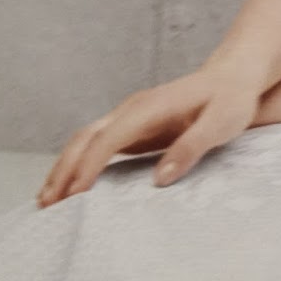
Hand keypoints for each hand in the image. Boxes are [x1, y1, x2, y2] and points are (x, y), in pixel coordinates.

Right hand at [36, 63, 266, 206]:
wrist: (234, 76)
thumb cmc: (230, 99)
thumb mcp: (221, 124)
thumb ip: (191, 148)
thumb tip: (160, 178)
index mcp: (150, 108)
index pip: (109, 139)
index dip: (89, 167)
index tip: (74, 195)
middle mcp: (133, 109)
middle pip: (86, 138)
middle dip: (64, 170)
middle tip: (47, 204)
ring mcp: (131, 116)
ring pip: (86, 140)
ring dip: (65, 167)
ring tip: (47, 199)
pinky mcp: (134, 126)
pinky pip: (98, 145)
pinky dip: (79, 163)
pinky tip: (72, 185)